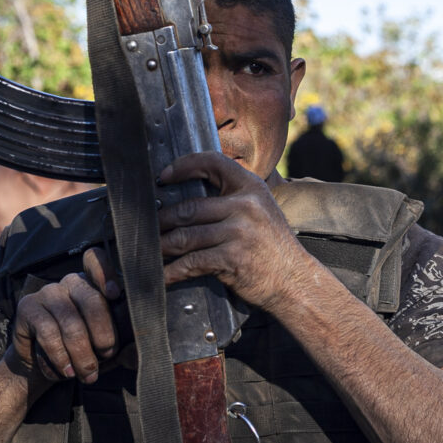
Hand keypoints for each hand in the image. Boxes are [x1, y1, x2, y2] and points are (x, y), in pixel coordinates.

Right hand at [6, 247, 122, 385]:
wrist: (45, 366)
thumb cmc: (83, 351)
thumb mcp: (105, 349)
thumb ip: (123, 348)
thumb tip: (137, 355)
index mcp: (93, 284)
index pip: (95, 259)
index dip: (105, 273)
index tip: (115, 295)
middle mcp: (70, 282)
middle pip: (91, 299)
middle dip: (103, 333)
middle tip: (106, 355)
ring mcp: (48, 292)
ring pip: (71, 322)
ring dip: (82, 354)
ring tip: (87, 374)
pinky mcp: (28, 307)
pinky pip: (48, 332)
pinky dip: (60, 356)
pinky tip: (66, 371)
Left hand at [157, 151, 311, 310]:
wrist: (295, 280)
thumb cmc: (273, 246)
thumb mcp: (260, 209)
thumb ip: (232, 198)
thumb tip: (189, 198)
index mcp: (251, 187)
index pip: (213, 162)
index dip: (184, 165)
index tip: (164, 176)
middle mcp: (245, 205)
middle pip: (189, 207)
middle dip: (162, 220)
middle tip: (148, 226)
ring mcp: (239, 232)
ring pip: (185, 236)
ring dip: (162, 246)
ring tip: (150, 250)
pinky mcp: (232, 258)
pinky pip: (191, 262)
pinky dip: (172, 271)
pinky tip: (163, 275)